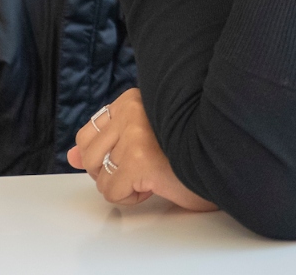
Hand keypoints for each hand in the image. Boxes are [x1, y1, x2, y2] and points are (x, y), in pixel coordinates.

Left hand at [68, 89, 215, 210]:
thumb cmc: (188, 152)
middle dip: (111, 170)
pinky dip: (132, 196)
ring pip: (99, 173)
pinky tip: (156, 184)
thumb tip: (71, 156)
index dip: (105, 155)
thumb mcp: (141, 142)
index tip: (128, 159)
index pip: (91, 131)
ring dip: (122, 183)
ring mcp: (135, 134)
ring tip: (151, 173)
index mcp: (134, 99)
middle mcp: (132, 110)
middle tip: (143, 168)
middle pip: (89, 153)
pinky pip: (112, 191)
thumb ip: (104, 145)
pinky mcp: (139, 159)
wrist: (223, 164)